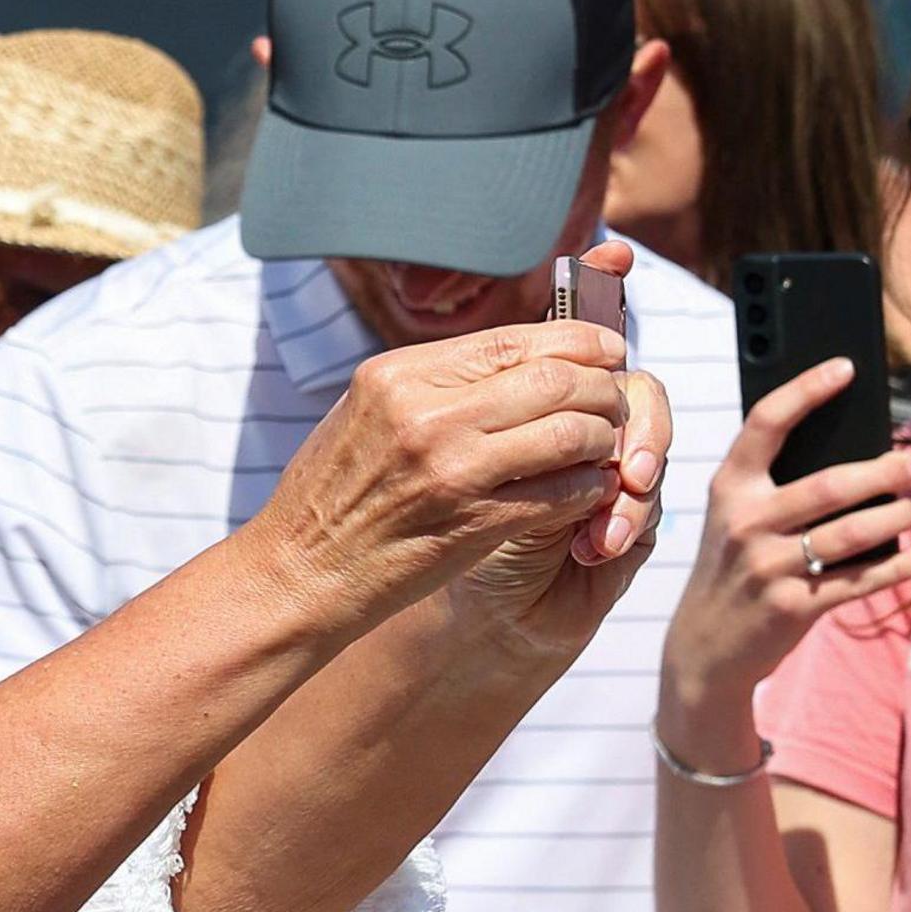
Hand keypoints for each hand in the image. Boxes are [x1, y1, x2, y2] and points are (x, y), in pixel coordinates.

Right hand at [250, 297, 642, 637]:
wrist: (297, 573)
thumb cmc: (330, 496)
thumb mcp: (365, 413)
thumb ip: (432, 383)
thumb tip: (513, 357)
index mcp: (399, 375)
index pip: (515, 338)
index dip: (577, 340)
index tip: (605, 352)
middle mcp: (426, 413)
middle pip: (555, 378)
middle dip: (601, 388)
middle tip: (612, 404)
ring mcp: (451, 469)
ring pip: (570, 432)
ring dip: (603, 440)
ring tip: (602, 449)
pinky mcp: (473, 523)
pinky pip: (562, 493)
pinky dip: (590, 489)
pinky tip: (587, 492)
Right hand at [658, 358, 910, 757]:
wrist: (704, 647)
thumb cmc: (734, 569)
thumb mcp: (735, 520)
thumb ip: (777, 487)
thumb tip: (861, 455)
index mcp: (730, 488)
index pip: (767, 424)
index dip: (807, 391)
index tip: (846, 368)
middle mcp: (746, 523)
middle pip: (829, 484)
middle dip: (884, 471)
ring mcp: (769, 567)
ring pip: (851, 533)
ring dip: (896, 516)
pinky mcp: (794, 606)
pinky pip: (861, 580)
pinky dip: (901, 566)